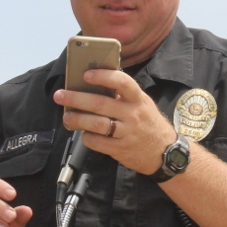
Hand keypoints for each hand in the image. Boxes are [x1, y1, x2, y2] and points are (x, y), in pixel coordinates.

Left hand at [54, 69, 176, 175]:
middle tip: (60, 95)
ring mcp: (126, 133)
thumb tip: (96, 82)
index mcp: (137, 99)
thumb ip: (123, 94)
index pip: (122, 82)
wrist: (165, 152)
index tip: (86, 74)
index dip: (103, 77)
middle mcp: (132, 114)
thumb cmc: (149, 123)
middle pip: (100, 104)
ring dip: (77, 119)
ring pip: (97, 124)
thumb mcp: (142, 104)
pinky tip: (83, 133)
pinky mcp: (120, 149)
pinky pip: (98, 142)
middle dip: (76, 98)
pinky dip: (87, 137)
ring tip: (67, 116)